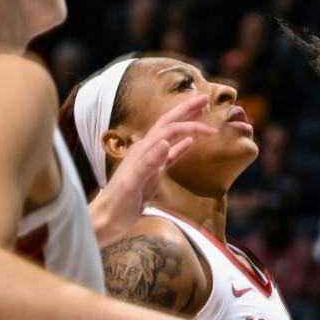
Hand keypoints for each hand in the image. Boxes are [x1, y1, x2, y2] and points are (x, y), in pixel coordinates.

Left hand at [87, 94, 214, 247]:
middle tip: (206, 99)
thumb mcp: (133, 184)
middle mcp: (146, 151)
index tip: (212, 131)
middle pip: (168, 124)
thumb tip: (166, 142)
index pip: (170, 130)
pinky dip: (181, 147)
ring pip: (170, 136)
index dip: (191, 125)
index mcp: (143, 151)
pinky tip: (190, 143)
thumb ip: (148, 162)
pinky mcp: (152, 173)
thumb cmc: (117, 204)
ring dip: (186, 124)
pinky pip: (170, 155)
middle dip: (186, 111)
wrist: (106, 220)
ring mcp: (149, 161)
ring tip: (201, 114)